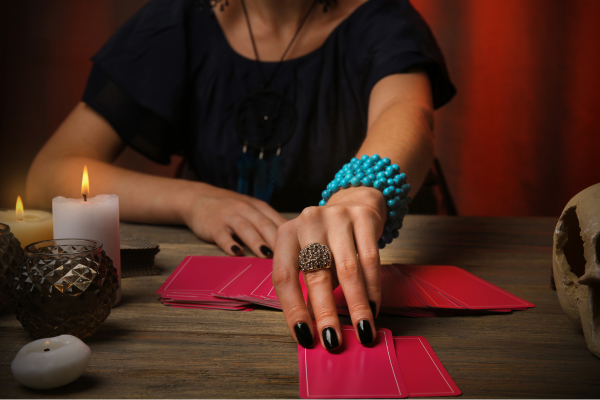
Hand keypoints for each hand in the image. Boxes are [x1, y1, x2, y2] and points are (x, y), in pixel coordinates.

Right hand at [183, 185, 286, 257]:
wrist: (199, 198)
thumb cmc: (232, 209)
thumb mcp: (253, 210)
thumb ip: (270, 224)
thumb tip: (293, 245)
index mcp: (260, 208)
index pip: (278, 221)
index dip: (291, 235)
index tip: (301, 250)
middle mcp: (246, 210)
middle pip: (265, 225)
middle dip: (277, 240)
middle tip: (289, 257)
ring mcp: (229, 216)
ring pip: (245, 228)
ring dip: (256, 242)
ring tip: (266, 255)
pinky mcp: (213, 225)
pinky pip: (222, 234)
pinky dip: (229, 243)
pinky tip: (236, 253)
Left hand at [272, 186, 386, 349]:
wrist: (354, 201)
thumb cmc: (326, 240)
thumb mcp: (309, 257)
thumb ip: (308, 288)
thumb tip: (312, 330)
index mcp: (286, 234)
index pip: (284, 276)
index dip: (293, 310)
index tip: (304, 337)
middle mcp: (308, 221)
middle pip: (315, 274)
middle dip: (325, 313)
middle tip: (333, 342)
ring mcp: (336, 216)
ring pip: (347, 269)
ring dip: (356, 306)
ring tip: (362, 331)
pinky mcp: (363, 217)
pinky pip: (370, 259)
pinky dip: (372, 288)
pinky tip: (374, 308)